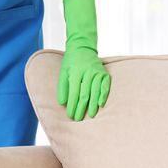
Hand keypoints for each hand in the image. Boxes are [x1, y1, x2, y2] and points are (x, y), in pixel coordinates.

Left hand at [58, 0, 110, 120]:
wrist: (82, 48)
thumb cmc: (70, 63)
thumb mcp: (62, 73)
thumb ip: (62, 88)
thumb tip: (63, 104)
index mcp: (75, 73)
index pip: (73, 93)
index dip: (72, 106)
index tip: (70, 116)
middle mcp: (87, 72)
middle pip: (84, 95)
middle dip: (81, 108)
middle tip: (79, 119)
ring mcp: (97, 72)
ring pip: (95, 92)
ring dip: (93, 105)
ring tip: (90, 116)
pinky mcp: (104, 73)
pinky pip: (105, 86)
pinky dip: (103, 95)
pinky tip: (101, 104)